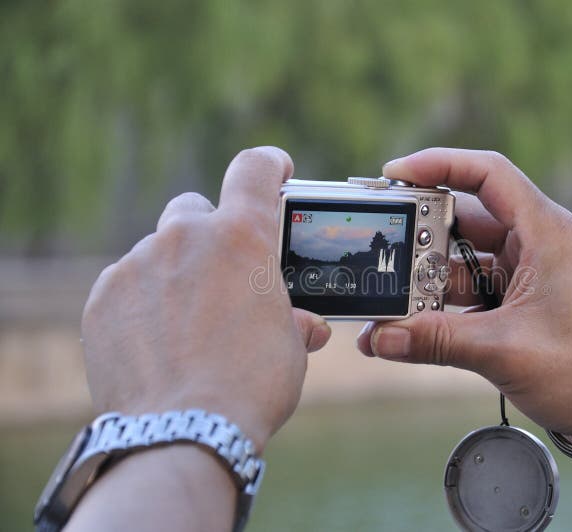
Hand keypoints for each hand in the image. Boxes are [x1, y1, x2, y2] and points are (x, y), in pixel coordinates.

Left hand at [81, 147, 330, 451]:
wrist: (184, 433)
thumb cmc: (250, 387)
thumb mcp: (291, 348)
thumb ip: (294, 320)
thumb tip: (306, 325)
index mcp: (242, 239)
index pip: (253, 170)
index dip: (268, 165)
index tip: (276, 169)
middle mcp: (185, 238)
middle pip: (196, 211)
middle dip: (210, 235)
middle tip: (223, 277)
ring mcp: (138, 265)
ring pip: (159, 252)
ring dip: (176, 275)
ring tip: (188, 328)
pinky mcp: (104, 297)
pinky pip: (128, 285)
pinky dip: (143, 304)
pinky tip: (157, 344)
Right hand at [357, 148, 571, 451]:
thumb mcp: (505, 351)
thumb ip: (436, 340)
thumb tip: (379, 338)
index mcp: (547, 233)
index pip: (488, 174)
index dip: (439, 164)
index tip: (394, 172)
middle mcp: (539, 245)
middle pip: (467, 220)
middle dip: (421, 238)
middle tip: (381, 250)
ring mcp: (532, 276)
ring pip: (467, 263)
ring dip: (429, 283)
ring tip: (387, 304)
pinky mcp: (526, 306)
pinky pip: (476, 295)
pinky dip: (446, 310)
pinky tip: (413, 331)